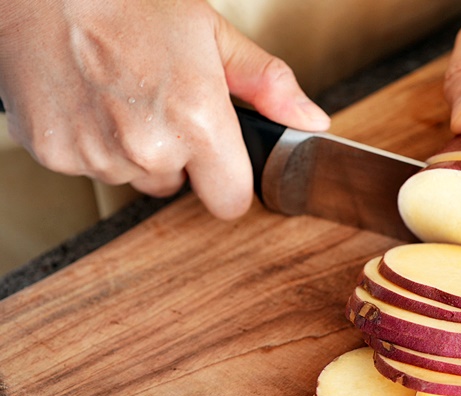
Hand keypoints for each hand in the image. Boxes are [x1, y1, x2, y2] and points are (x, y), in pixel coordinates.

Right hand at [0, 0, 329, 218]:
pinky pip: (88, 165)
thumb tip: (311, 120)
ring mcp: (97, 155)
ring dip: (130, 148)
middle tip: (158, 100)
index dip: (227, 181)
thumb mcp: (212, 34)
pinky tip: (88, 98)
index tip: (219, 162)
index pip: (231, 202)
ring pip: (132, 176)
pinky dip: (89, 140)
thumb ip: (267, 85)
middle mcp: (149, 148)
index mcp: (198, 123)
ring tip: (119, 93)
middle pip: (177, 186)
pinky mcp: (55, 153)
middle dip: (176, 155)